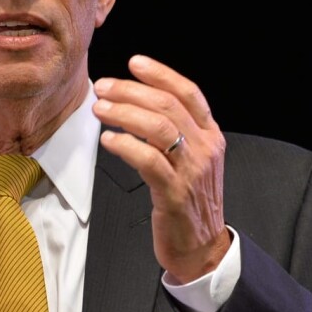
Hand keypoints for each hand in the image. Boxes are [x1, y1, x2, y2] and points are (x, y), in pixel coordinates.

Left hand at [94, 54, 230, 282]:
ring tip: (100, 109)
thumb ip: (175, 133)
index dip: (161, 74)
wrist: (202, 248)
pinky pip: (148, 160)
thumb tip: (137, 105)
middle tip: (104, 88)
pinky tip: (108, 140)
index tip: (135, 63)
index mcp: (210, 136)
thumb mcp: (192, 161)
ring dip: (124, 113)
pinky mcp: (175, 193)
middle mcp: (205, 149)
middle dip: (131, 91)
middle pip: (168, 105)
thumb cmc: (190, 204)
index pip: (189, 93)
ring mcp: (191, 171)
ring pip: (158, 128)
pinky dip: (125, 145)